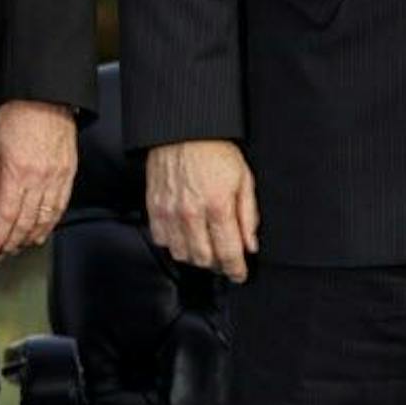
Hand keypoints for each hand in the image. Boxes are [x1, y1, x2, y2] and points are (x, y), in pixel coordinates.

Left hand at [0, 99, 76, 259]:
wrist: (45, 95)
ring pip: (45, 218)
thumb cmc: (16, 112)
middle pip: (25, 221)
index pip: (6, 215)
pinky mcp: (69, 173)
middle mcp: (39, 179)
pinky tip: (44, 230)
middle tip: (4, 252)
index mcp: (17, 172)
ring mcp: (57, 177)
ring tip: (21, 246)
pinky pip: (61, 205)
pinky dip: (52, 222)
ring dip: (32, 236)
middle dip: (13, 241)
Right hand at [146, 139, 258, 281]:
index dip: (236, 270)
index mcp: (218, 206)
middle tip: (224, 259)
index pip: (228, 253)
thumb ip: (248, 215)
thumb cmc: (214, 150)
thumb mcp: (244, 179)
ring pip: (181, 253)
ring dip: (195, 255)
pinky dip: (173, 242)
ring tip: (204, 246)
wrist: (183, 131)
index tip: (239, 273)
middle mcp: (192, 213)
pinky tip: (183, 234)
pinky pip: (161, 239)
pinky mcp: (154, 206)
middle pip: (204, 259)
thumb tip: (250, 245)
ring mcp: (170, 211)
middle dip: (217, 265)